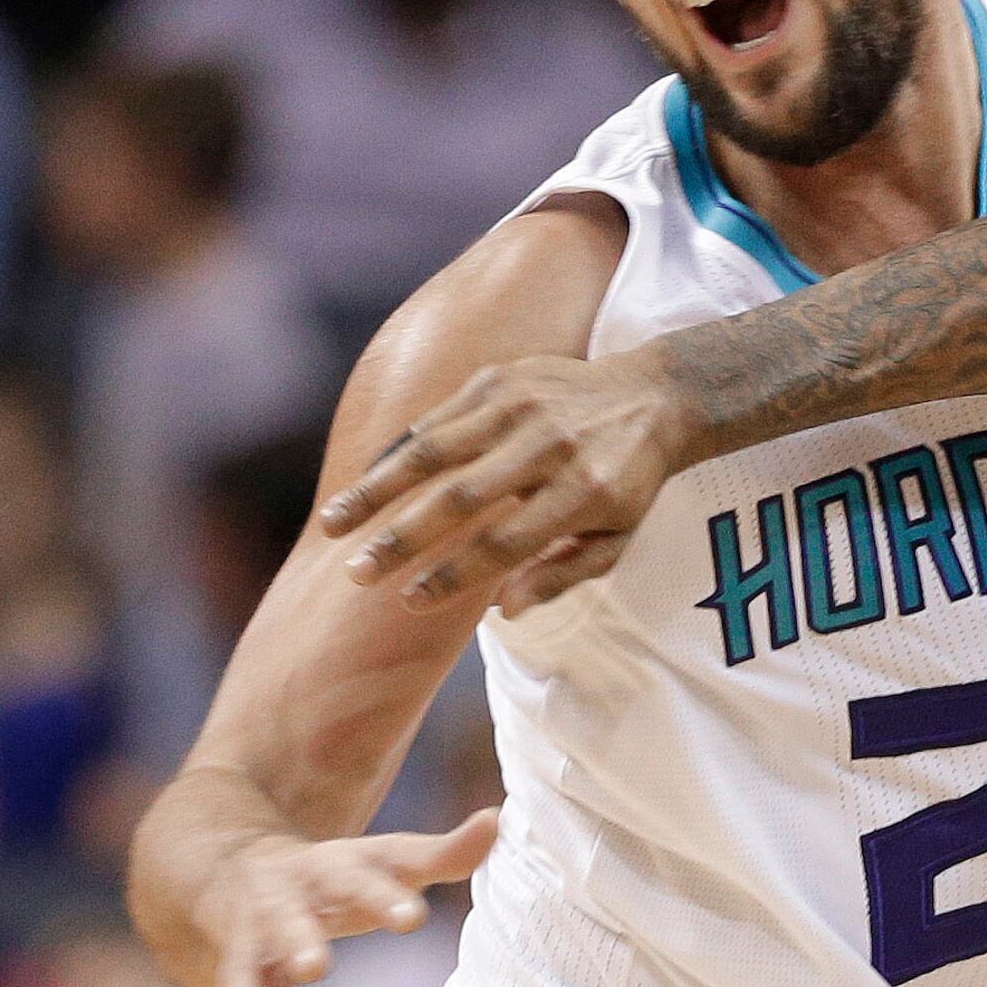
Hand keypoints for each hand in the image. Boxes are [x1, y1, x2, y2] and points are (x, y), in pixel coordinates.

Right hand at [195, 811, 496, 986]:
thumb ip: (444, 852)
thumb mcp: (387, 858)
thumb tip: (498, 820)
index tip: (413, 918)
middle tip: (317, 968)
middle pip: (290, 919)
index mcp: (328, 869)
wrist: (237, 870)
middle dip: (299, 940)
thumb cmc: (339, 872)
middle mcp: (282, 902)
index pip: (359, 880)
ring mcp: (254, 942)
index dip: (384, 898)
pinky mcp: (240, 982)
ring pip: (252, 967)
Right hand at [318, 353, 692, 612]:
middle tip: (356, 575)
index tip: (409, 602)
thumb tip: (503, 609)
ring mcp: (521, 404)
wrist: (654, 395)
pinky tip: (365, 482)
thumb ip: (563, 574)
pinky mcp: (500, 378)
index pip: (505, 542)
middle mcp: (550, 444)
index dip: (453, 575)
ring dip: (377, 490)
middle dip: (402, 540)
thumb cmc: (628, 481)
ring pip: (434, 451)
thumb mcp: (618, 537)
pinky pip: (437, 419)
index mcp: (585, 490)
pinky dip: (398, 452)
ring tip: (333, 525)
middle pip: (461, 498)